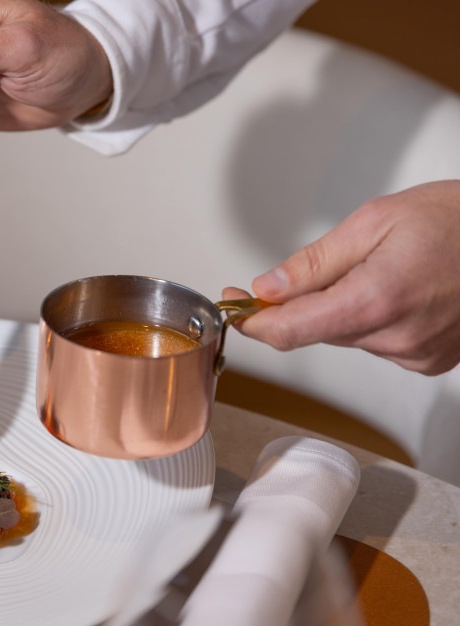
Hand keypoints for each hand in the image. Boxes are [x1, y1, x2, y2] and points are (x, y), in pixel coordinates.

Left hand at [223, 180, 459, 374]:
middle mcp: (397, 338)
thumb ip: (314, 262)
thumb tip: (267, 288)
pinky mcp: (432, 361)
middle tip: (295, 275)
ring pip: (347, 337)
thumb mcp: (374, 221)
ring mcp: (417, 354)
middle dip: (298, 306)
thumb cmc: (457, 218)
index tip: (233, 305)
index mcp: (376, 300)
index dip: (253, 321)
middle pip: (316, 333)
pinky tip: (398, 291)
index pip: (289, 331)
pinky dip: (373, 320)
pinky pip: (379, 343)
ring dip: (341, 310)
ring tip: (379, 269)